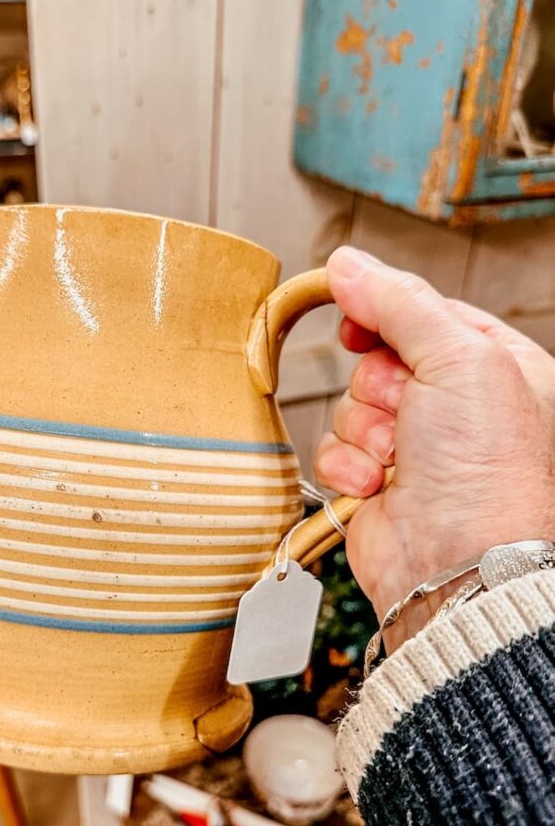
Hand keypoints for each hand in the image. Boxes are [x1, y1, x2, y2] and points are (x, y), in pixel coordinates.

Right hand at [314, 246, 554, 646]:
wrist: (454, 561)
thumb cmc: (485, 471)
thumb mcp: (458, 357)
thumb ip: (398, 303)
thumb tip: (348, 264)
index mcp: (491, 367)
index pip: (420, 314)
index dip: (385, 316)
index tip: (359, 323)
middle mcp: (452, 405)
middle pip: (375, 360)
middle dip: (381, 388)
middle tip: (408, 413)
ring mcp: (411, 445)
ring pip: (349, 404)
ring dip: (365, 431)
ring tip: (399, 459)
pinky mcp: (373, 480)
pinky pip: (333, 448)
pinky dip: (348, 466)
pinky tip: (379, 485)